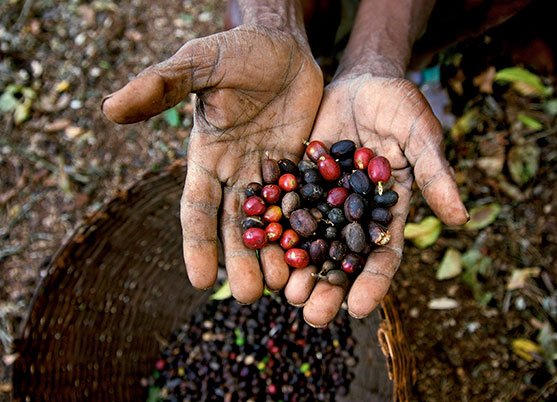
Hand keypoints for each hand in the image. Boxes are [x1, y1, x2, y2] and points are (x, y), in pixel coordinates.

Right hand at [102, 24, 322, 302]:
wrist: (281, 44)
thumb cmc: (235, 52)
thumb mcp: (199, 65)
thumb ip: (161, 86)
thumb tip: (109, 108)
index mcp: (207, 158)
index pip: (198, 209)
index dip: (198, 244)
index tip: (202, 280)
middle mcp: (237, 173)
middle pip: (238, 226)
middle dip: (243, 261)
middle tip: (254, 296)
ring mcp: (271, 172)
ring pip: (273, 222)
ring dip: (278, 254)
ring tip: (288, 286)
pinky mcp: (302, 166)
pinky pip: (305, 202)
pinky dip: (308, 228)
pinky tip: (319, 252)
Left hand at [284, 74, 467, 326]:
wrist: (362, 80)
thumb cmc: (400, 106)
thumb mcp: (420, 135)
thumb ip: (435, 173)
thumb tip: (461, 217)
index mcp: (387, 212)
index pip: (384, 255)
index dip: (373, 283)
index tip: (359, 310)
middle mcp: (355, 215)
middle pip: (343, 259)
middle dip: (329, 288)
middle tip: (312, 316)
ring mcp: (325, 201)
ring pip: (311, 243)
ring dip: (299, 270)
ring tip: (285, 294)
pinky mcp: (300, 183)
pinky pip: (286, 210)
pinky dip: (276, 231)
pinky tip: (263, 250)